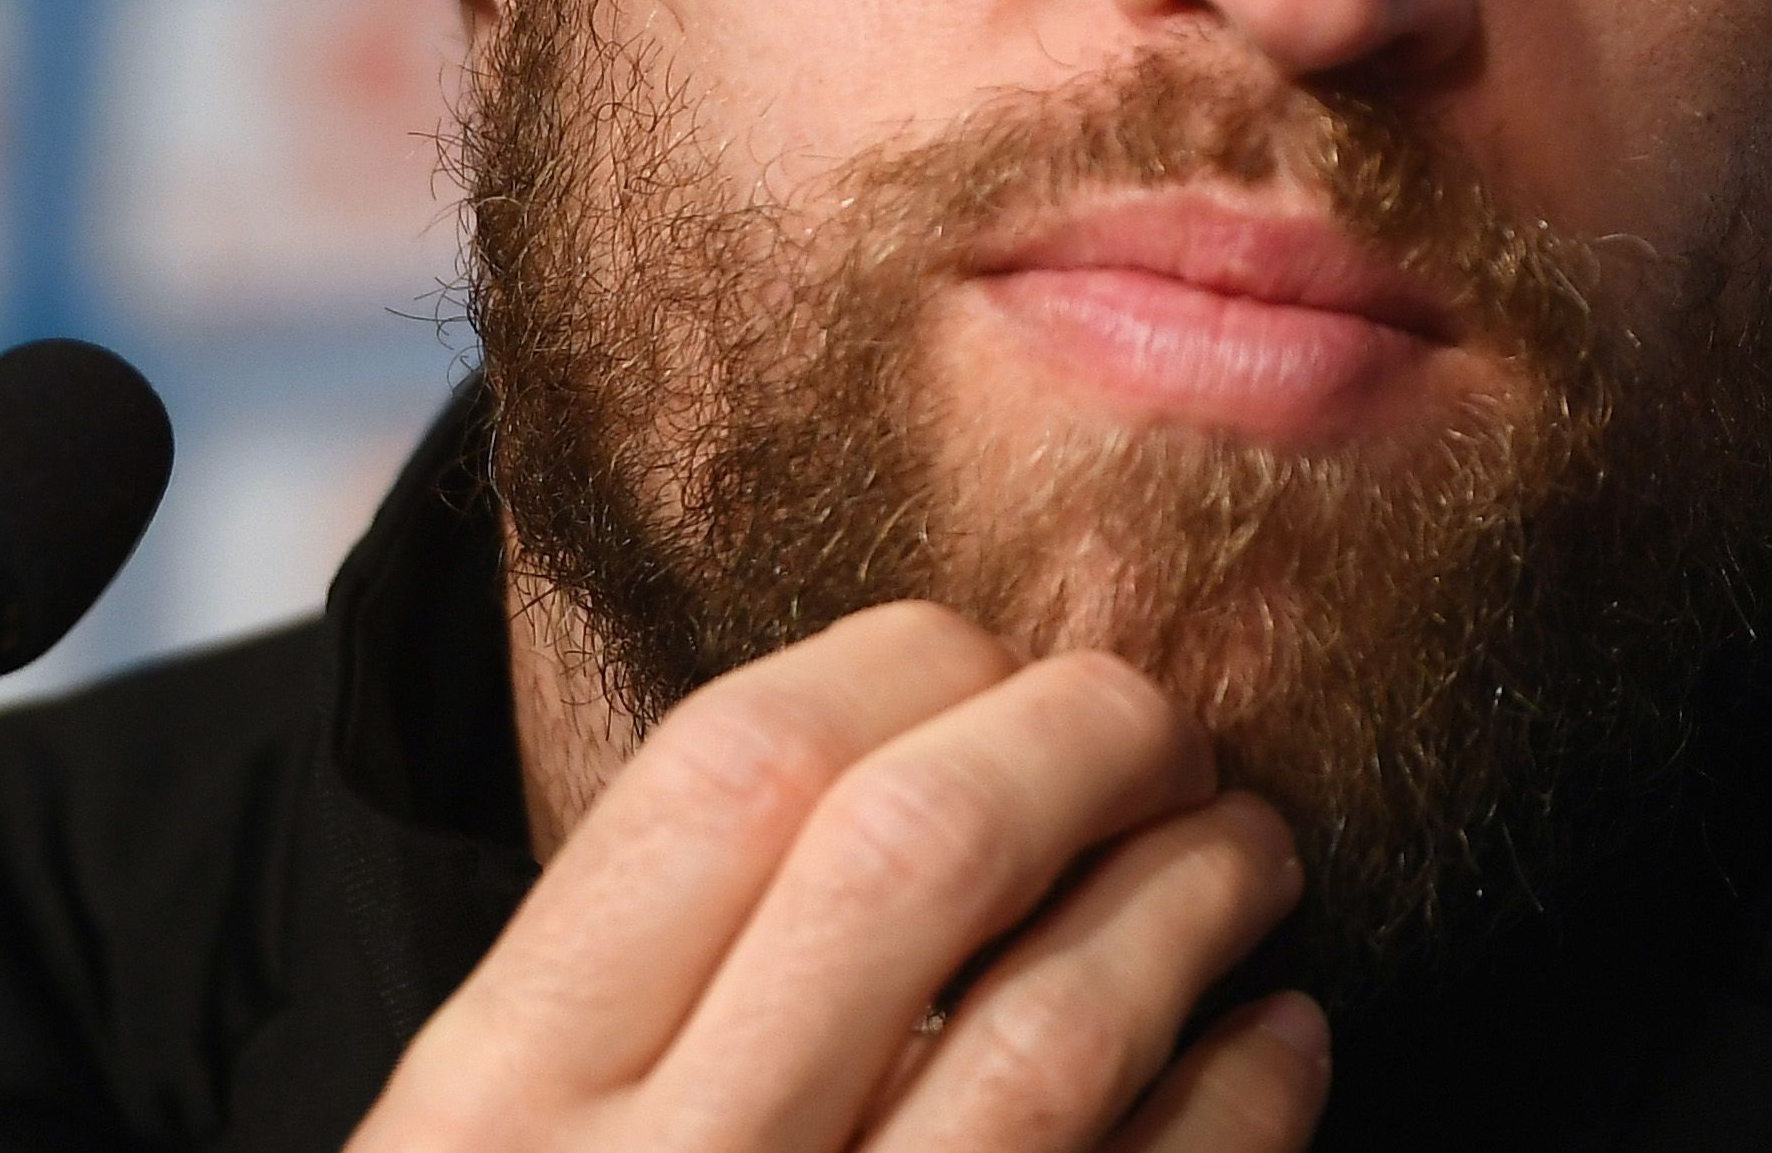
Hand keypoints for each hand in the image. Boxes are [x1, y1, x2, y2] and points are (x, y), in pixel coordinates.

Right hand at [353, 604, 1327, 1152]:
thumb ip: (648, 992)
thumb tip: (916, 740)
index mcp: (494, 1110)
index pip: (736, 764)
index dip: (911, 663)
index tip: (993, 663)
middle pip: (923, 843)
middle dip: (1092, 737)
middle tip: (1169, 732)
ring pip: (1068, 1019)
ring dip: (1203, 894)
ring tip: (1250, 855)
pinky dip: (1252, 1090)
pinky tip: (1277, 1042)